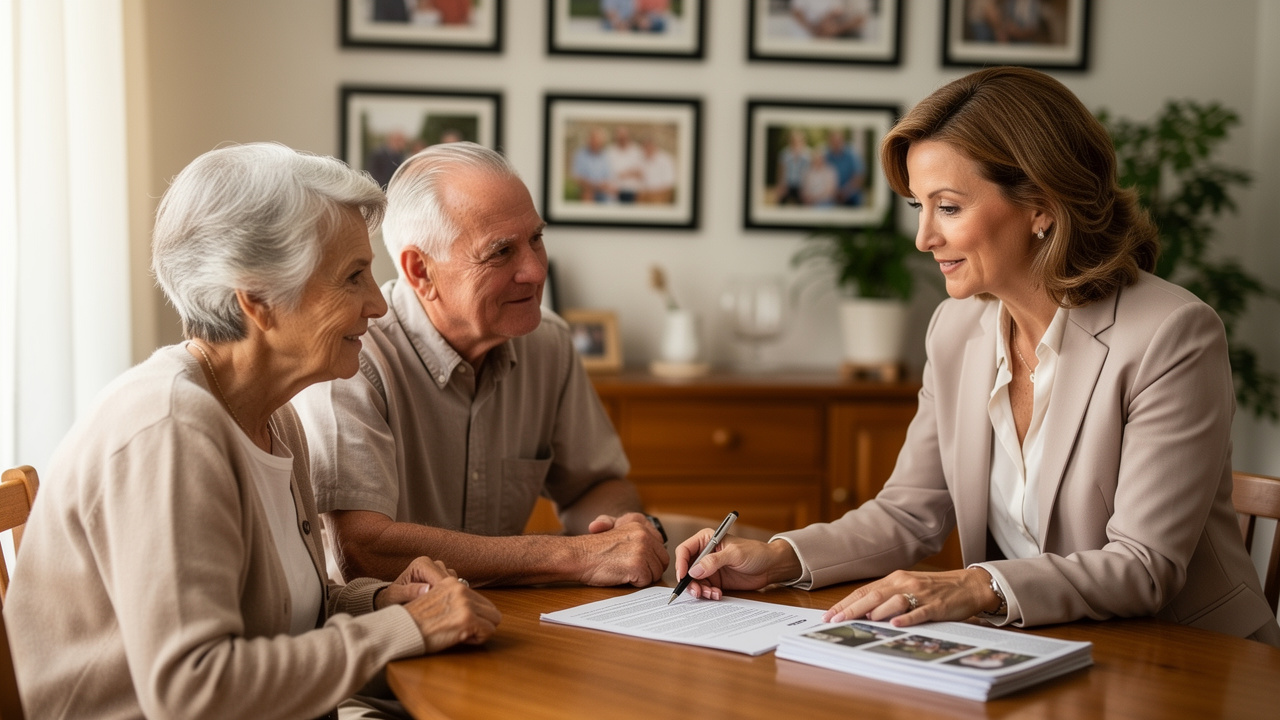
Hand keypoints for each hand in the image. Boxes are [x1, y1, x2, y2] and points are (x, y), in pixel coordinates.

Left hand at [375, 556, 457, 608]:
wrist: (392, 600)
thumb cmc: (391, 598)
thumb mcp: (394, 596)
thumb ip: (409, 592)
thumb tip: (426, 589)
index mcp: (422, 564)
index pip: (441, 579)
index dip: (443, 595)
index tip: (441, 611)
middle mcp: (434, 563)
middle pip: (451, 581)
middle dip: (448, 597)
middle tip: (442, 614)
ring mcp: (442, 570)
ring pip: (456, 584)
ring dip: (450, 597)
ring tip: (439, 611)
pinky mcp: (447, 578)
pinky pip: (457, 587)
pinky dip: (451, 597)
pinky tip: (442, 607)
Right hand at [389, 557, 501, 652]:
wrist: (400, 631)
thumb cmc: (414, 621)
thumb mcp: (435, 600)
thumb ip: (454, 599)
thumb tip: (478, 608)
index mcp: (451, 582)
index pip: (481, 600)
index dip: (472, 616)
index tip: (456, 623)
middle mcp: (460, 588)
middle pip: (492, 610)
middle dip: (479, 623)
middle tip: (459, 630)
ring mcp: (465, 603)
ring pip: (494, 620)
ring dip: (479, 631)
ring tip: (458, 634)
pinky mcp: (467, 619)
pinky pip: (488, 632)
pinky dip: (477, 640)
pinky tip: (459, 638)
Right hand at [573, 514, 667, 586]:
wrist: (578, 555)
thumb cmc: (594, 547)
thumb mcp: (613, 527)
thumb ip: (632, 527)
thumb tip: (653, 539)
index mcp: (639, 523)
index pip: (660, 544)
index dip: (651, 556)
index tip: (638, 558)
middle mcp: (643, 534)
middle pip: (662, 560)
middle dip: (650, 568)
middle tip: (631, 568)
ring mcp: (642, 549)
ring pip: (656, 572)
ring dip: (643, 576)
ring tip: (625, 570)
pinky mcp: (637, 565)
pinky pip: (647, 581)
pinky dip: (636, 582)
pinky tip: (622, 575)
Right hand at [673, 531, 799, 600]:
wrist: (771, 566)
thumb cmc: (755, 552)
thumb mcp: (734, 554)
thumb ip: (713, 561)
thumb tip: (694, 571)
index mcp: (706, 540)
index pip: (685, 550)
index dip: (680, 563)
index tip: (683, 576)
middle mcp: (705, 554)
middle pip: (686, 569)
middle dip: (690, 581)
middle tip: (697, 591)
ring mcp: (710, 568)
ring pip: (694, 581)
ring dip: (700, 590)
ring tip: (711, 593)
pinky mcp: (716, 580)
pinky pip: (705, 589)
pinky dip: (708, 593)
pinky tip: (718, 594)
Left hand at [822, 568, 998, 627]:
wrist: (969, 585)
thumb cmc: (936, 589)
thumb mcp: (908, 588)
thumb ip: (888, 597)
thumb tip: (864, 612)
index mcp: (895, 579)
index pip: (864, 591)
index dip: (846, 603)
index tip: (830, 615)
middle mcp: (905, 583)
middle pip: (873, 596)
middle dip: (852, 609)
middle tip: (836, 620)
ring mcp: (921, 594)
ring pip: (893, 601)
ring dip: (876, 612)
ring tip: (861, 622)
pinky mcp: (937, 605)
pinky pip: (919, 612)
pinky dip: (906, 618)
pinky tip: (895, 624)